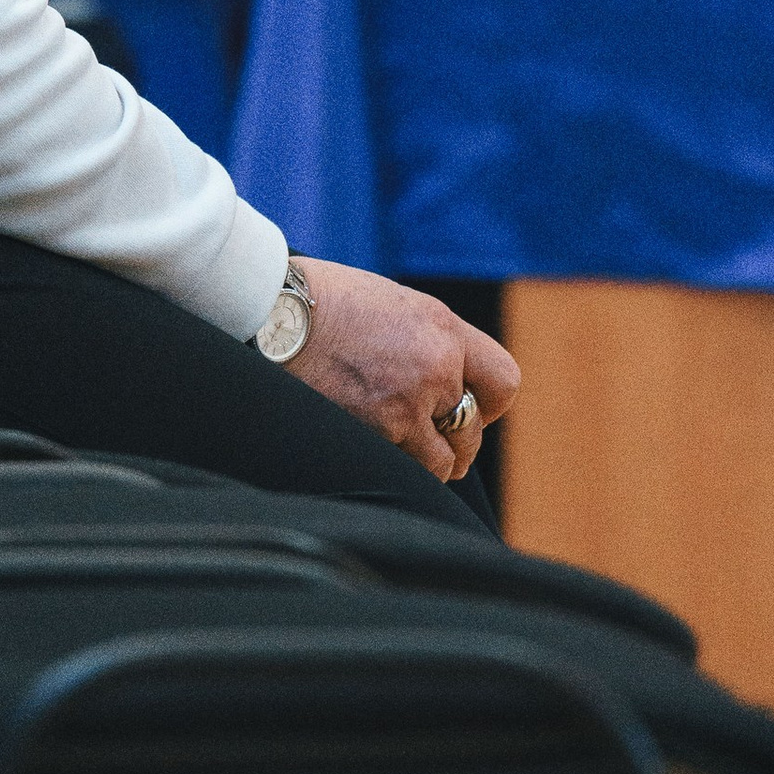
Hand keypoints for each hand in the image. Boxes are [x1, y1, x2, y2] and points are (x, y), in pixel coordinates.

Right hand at [279, 258, 518, 480]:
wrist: (270, 308)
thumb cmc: (322, 302)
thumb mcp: (392, 304)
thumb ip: (429, 342)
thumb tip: (447, 382)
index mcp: (442, 328)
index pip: (502, 382)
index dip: (487, 403)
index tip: (467, 407)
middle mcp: (435, 367)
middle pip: (472, 430)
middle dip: (453, 438)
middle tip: (423, 434)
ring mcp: (406, 405)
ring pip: (442, 462)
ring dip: (425, 459)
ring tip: (395, 444)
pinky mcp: (375, 433)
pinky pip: (405, 471)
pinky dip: (394, 468)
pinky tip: (370, 446)